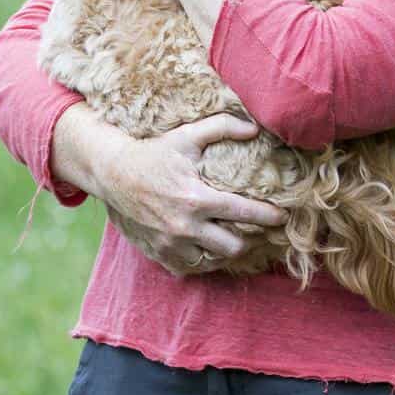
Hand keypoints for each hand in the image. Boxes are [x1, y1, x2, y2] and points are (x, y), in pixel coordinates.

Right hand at [89, 113, 286, 273]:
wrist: (113, 174)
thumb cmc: (154, 153)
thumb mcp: (187, 135)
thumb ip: (222, 127)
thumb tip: (254, 128)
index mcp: (196, 198)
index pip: (242, 212)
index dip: (267, 216)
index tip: (281, 216)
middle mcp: (185, 226)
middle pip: (233, 245)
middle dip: (252, 239)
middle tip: (260, 230)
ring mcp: (171, 244)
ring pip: (213, 260)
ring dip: (228, 250)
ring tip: (238, 237)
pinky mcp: (160, 253)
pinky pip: (190, 267)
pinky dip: (203, 259)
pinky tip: (210, 246)